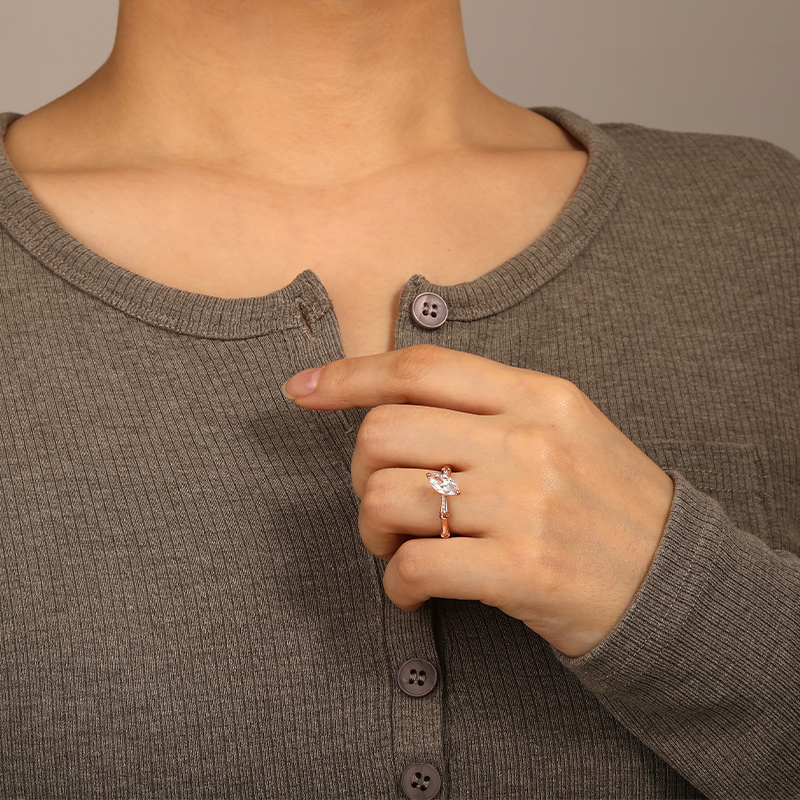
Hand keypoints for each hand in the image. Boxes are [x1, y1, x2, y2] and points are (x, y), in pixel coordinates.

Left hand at [282, 345, 673, 657]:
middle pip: (385, 431)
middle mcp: (528, 439)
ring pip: (386, 497)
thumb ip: (489, 406)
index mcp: (538, 394)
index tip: (303, 388)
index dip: (349, 374)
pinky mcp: (521, 569)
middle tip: (381, 501)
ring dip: (372, 530)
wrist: (673, 582)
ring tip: (398, 546)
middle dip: (360, 469)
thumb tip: (393, 400)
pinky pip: (412, 565)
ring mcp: (525, 504)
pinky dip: (396, 585)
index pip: (421, 368)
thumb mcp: (564, 428)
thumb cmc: (605, 502)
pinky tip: (414, 591)